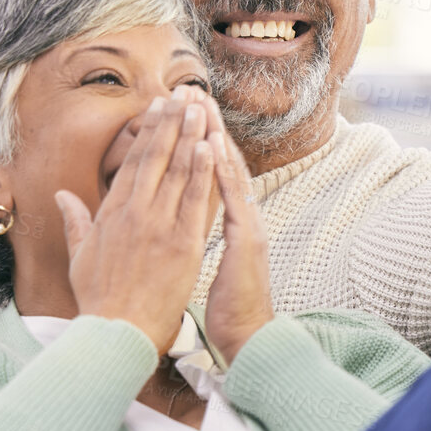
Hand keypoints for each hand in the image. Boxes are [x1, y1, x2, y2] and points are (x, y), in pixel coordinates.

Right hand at [54, 86, 215, 354]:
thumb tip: (62, 195)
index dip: (149, 132)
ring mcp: (161, 227)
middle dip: (171, 122)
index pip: (134, 162)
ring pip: (178, 172)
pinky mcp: (184, 245)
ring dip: (191, 136)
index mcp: (111, 214)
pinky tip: (210, 146)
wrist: (117, 333)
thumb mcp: (79, 256)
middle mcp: (135, 213)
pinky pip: (197, 201)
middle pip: (157, 158)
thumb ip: (75, 220)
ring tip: (201, 108)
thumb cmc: (98, 300)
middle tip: (183, 94)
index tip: (159, 108)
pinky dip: (204, 172)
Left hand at [199, 98, 273, 362]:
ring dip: (215, 135)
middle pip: (221, 162)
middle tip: (193, 91)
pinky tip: (213, 144)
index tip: (180, 112)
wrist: (251, 338)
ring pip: (229, 171)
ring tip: (202, 103)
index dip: (196, 141)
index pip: (209, 173)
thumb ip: (195, 239)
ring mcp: (247, 225)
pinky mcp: (247, 239)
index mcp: (228, 223)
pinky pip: (233, 197)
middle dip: (205, 126)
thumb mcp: (207, 267)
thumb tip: (180, 224)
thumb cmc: (228, 309)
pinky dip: (223, 168)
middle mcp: (242, 217)